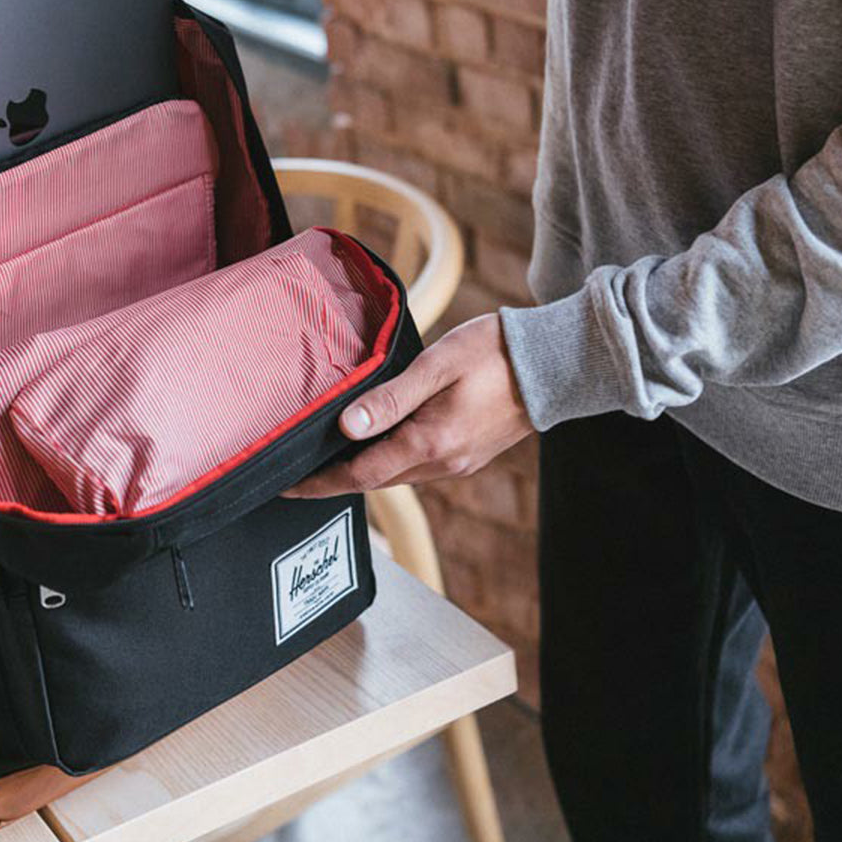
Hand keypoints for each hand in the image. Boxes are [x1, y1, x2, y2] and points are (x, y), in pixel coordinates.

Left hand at [283, 314, 532, 498]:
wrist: (553, 363)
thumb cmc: (495, 353)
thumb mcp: (435, 365)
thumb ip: (389, 398)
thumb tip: (347, 427)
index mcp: (430, 443)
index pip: (359, 475)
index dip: (319, 484)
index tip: (288, 488)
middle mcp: (443, 463)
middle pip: (375, 480)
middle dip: (335, 479)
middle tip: (299, 471)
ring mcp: (458, 463)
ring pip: (397, 475)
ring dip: (363, 470)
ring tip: (330, 456)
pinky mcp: (468, 455)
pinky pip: (418, 466)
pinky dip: (391, 461)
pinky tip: (379, 442)